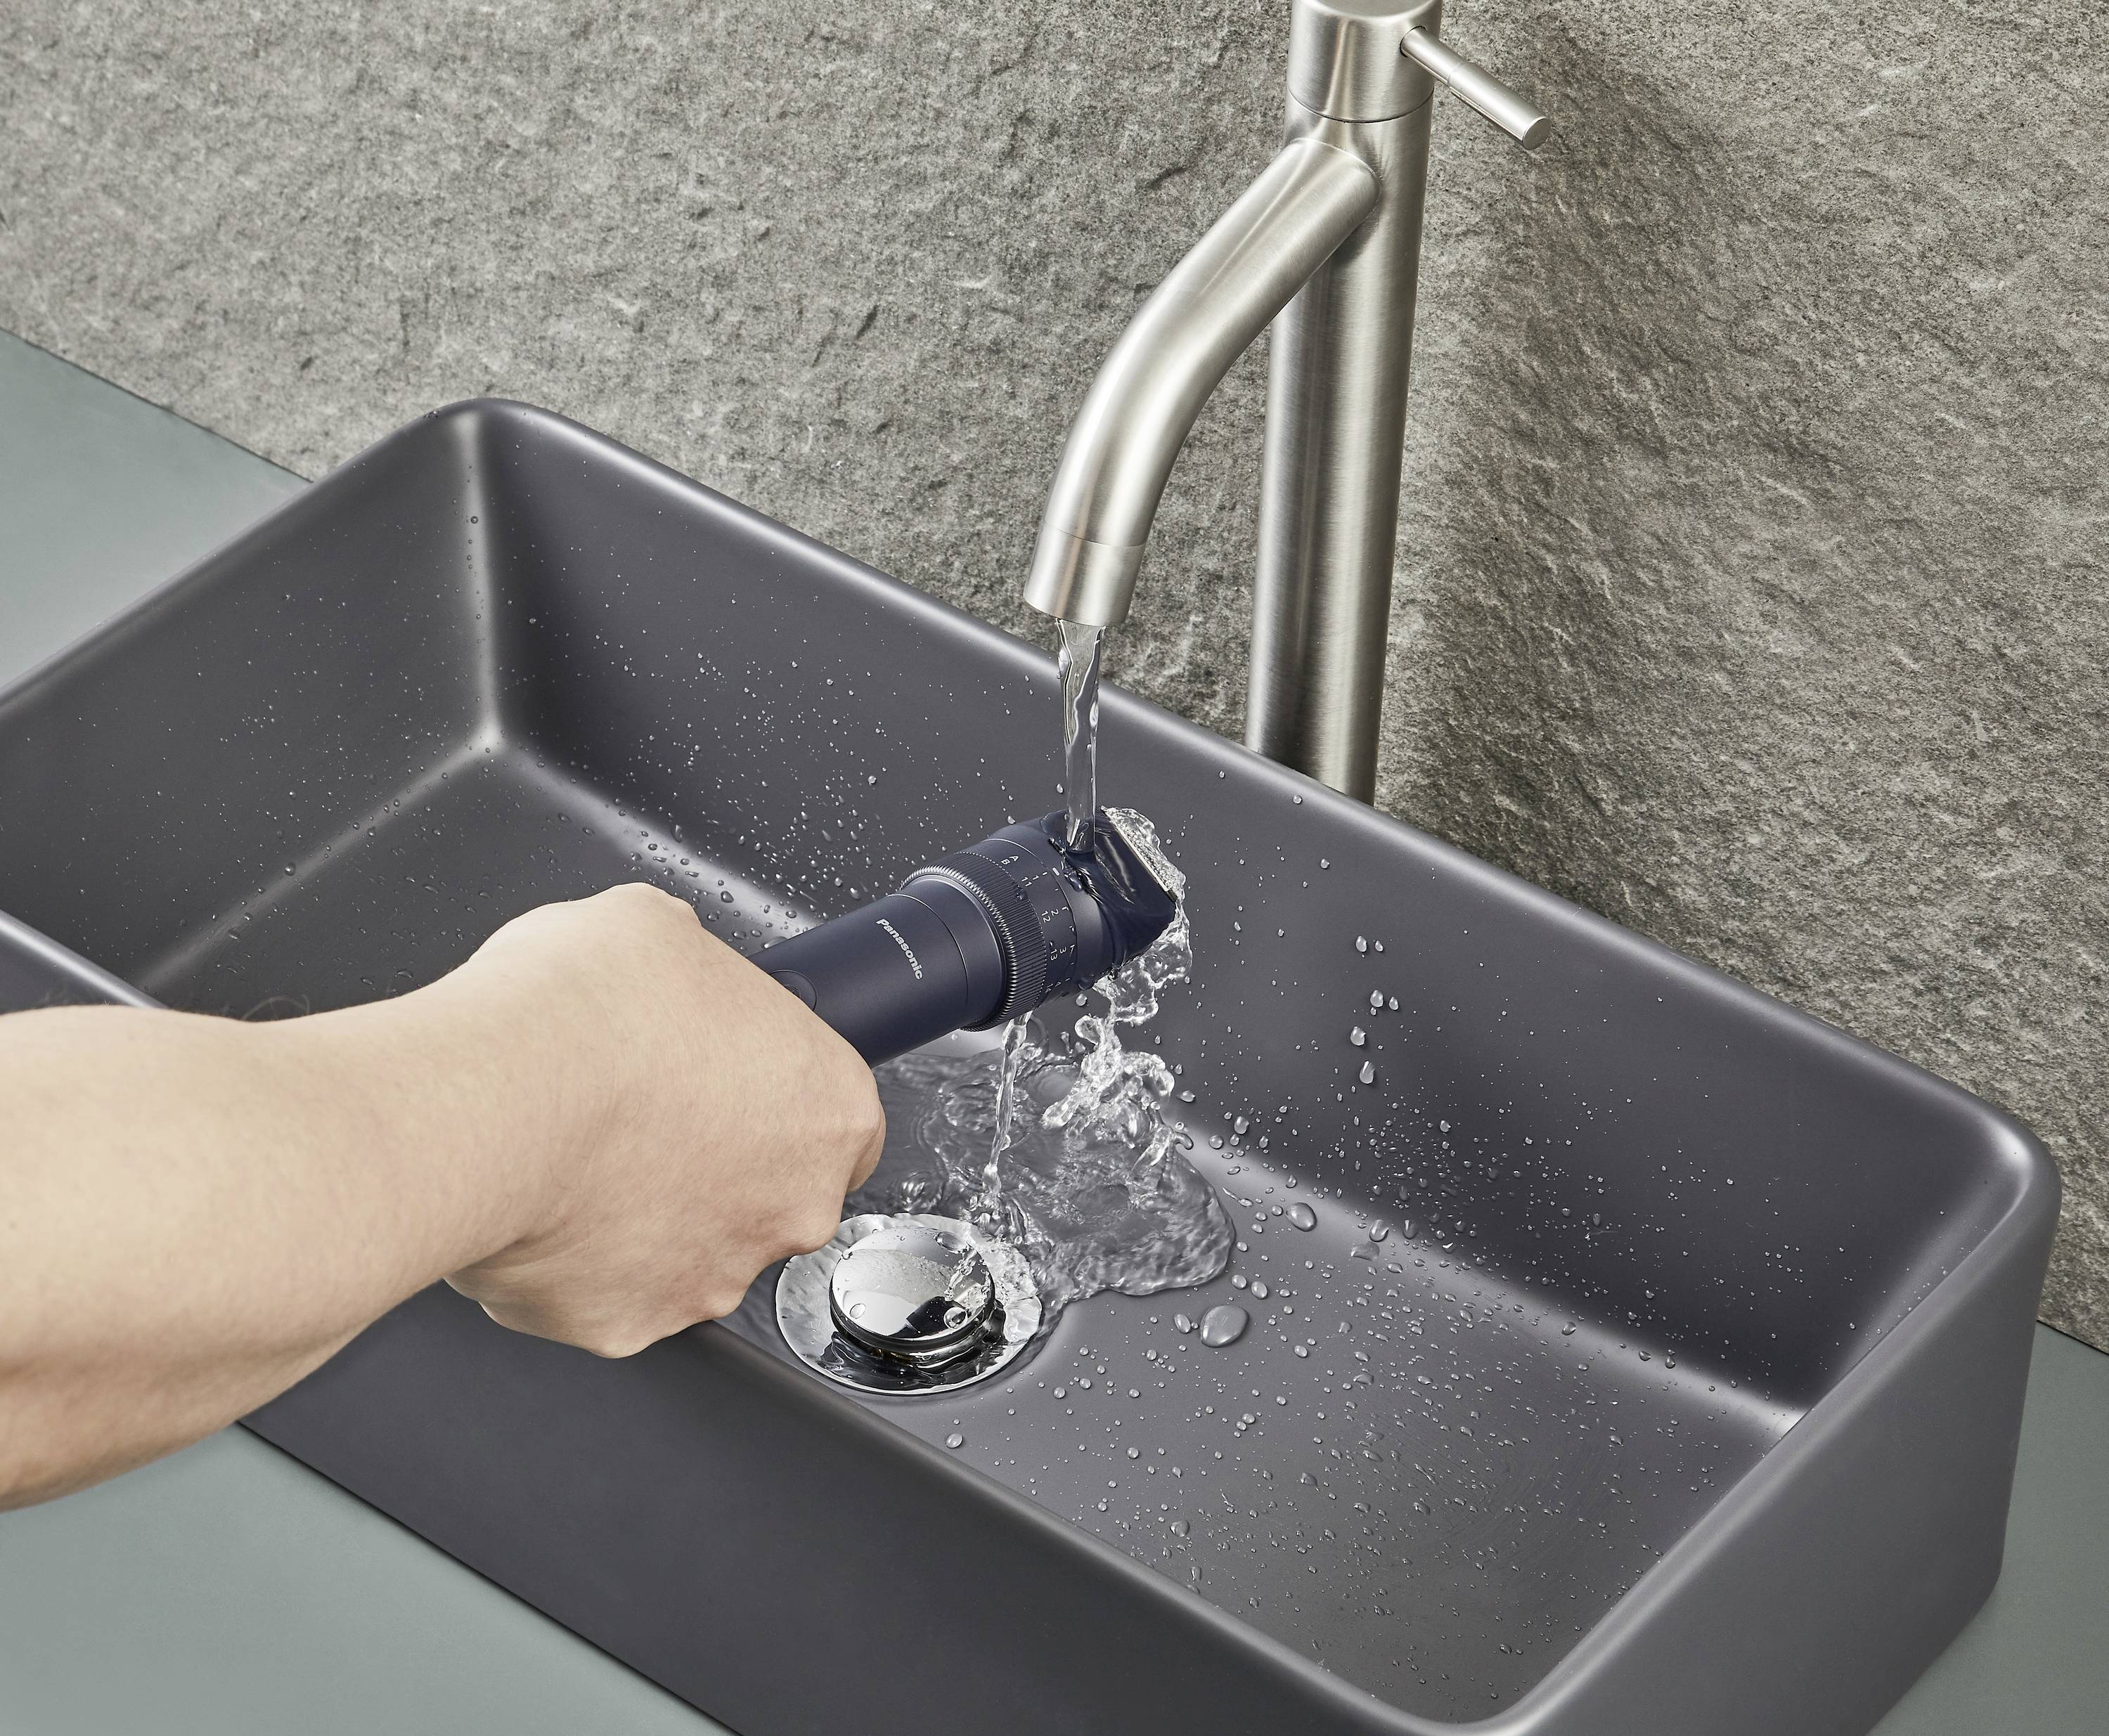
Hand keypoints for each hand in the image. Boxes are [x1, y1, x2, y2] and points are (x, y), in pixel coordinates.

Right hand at [436, 885, 883, 1355]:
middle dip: (712, 1163)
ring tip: (580, 1153)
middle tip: (642, 1114)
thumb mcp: (662, 930)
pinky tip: (543, 1202)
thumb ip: (697, 976)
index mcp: (829, 1109)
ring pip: (689, 1250)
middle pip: (770, 1196)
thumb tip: (673, 978)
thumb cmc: (584, 1015)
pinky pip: (607, 1292)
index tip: (732, 1084)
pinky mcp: (624, 1327)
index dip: (779, 1098)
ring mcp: (709, 1278)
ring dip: (647, 1213)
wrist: (492, 1102)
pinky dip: (577, 1259)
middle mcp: (790, 1209)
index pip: (839, 1121)